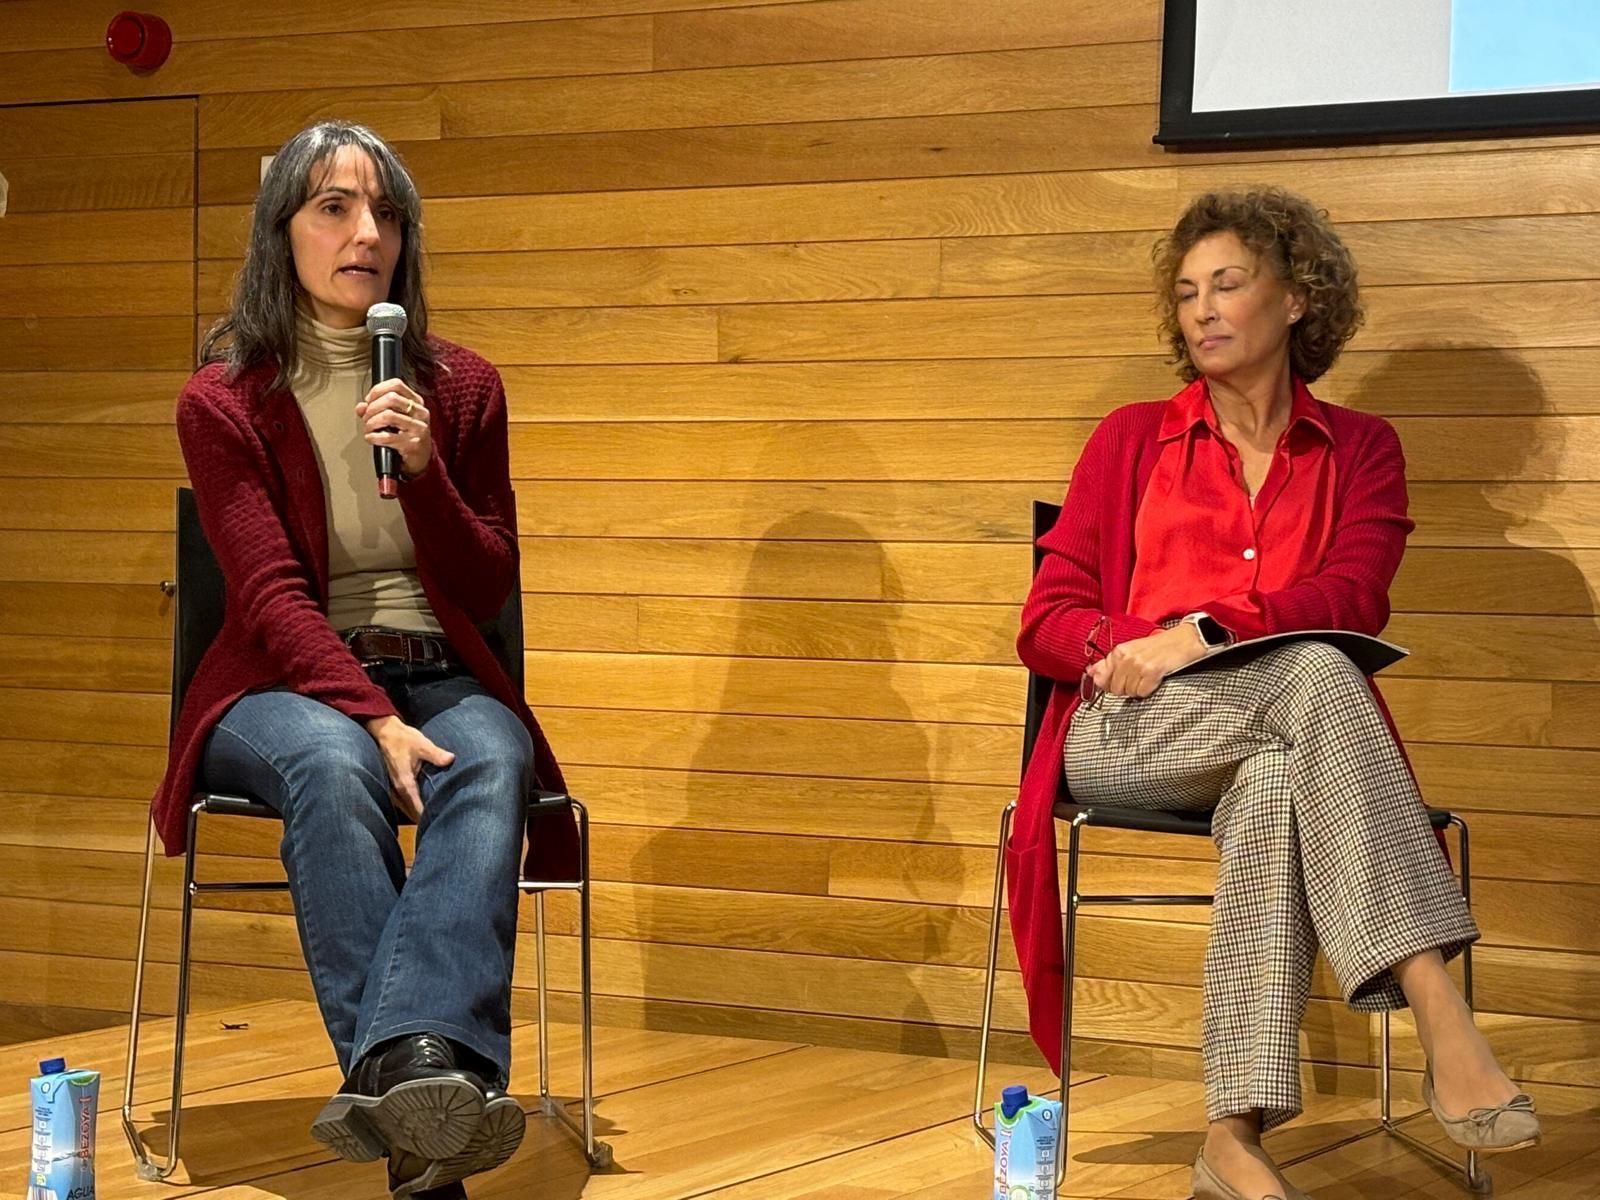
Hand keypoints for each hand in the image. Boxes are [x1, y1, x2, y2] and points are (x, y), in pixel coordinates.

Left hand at [358, 378, 431, 478]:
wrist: (420, 459)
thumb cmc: (407, 437)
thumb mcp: (395, 419)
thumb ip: (376, 409)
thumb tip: (360, 407)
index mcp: (416, 402)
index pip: (396, 385)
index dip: (378, 390)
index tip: (369, 400)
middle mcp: (420, 413)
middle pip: (391, 398)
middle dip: (372, 408)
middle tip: (366, 417)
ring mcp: (418, 428)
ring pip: (388, 416)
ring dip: (371, 423)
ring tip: (368, 429)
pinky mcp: (412, 444)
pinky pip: (387, 437)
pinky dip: (373, 437)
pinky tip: (371, 438)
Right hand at [363, 715, 454, 819]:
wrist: (384, 732)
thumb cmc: (403, 738)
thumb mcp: (422, 744)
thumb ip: (436, 754)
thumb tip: (451, 759)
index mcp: (405, 783)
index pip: (417, 807)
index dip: (427, 817)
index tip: (438, 823)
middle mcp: (397, 789)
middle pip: (411, 812)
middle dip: (424, 819)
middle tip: (440, 824)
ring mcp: (393, 788)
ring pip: (406, 808)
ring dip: (417, 814)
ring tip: (433, 820)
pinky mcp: (393, 784)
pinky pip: (403, 801)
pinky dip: (412, 806)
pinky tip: (422, 806)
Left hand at [1087, 623, 1207, 698]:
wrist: (1184, 641)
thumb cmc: (1158, 647)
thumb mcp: (1130, 651)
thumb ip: (1108, 663)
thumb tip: (1091, 673)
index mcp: (1118, 651)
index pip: (1102, 680)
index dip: (1112, 684)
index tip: (1124, 679)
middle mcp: (1125, 657)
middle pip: (1115, 689)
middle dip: (1126, 688)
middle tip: (1139, 677)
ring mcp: (1138, 664)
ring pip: (1129, 692)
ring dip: (1139, 689)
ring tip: (1148, 677)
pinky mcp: (1151, 672)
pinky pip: (1142, 693)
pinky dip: (1149, 690)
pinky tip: (1155, 679)